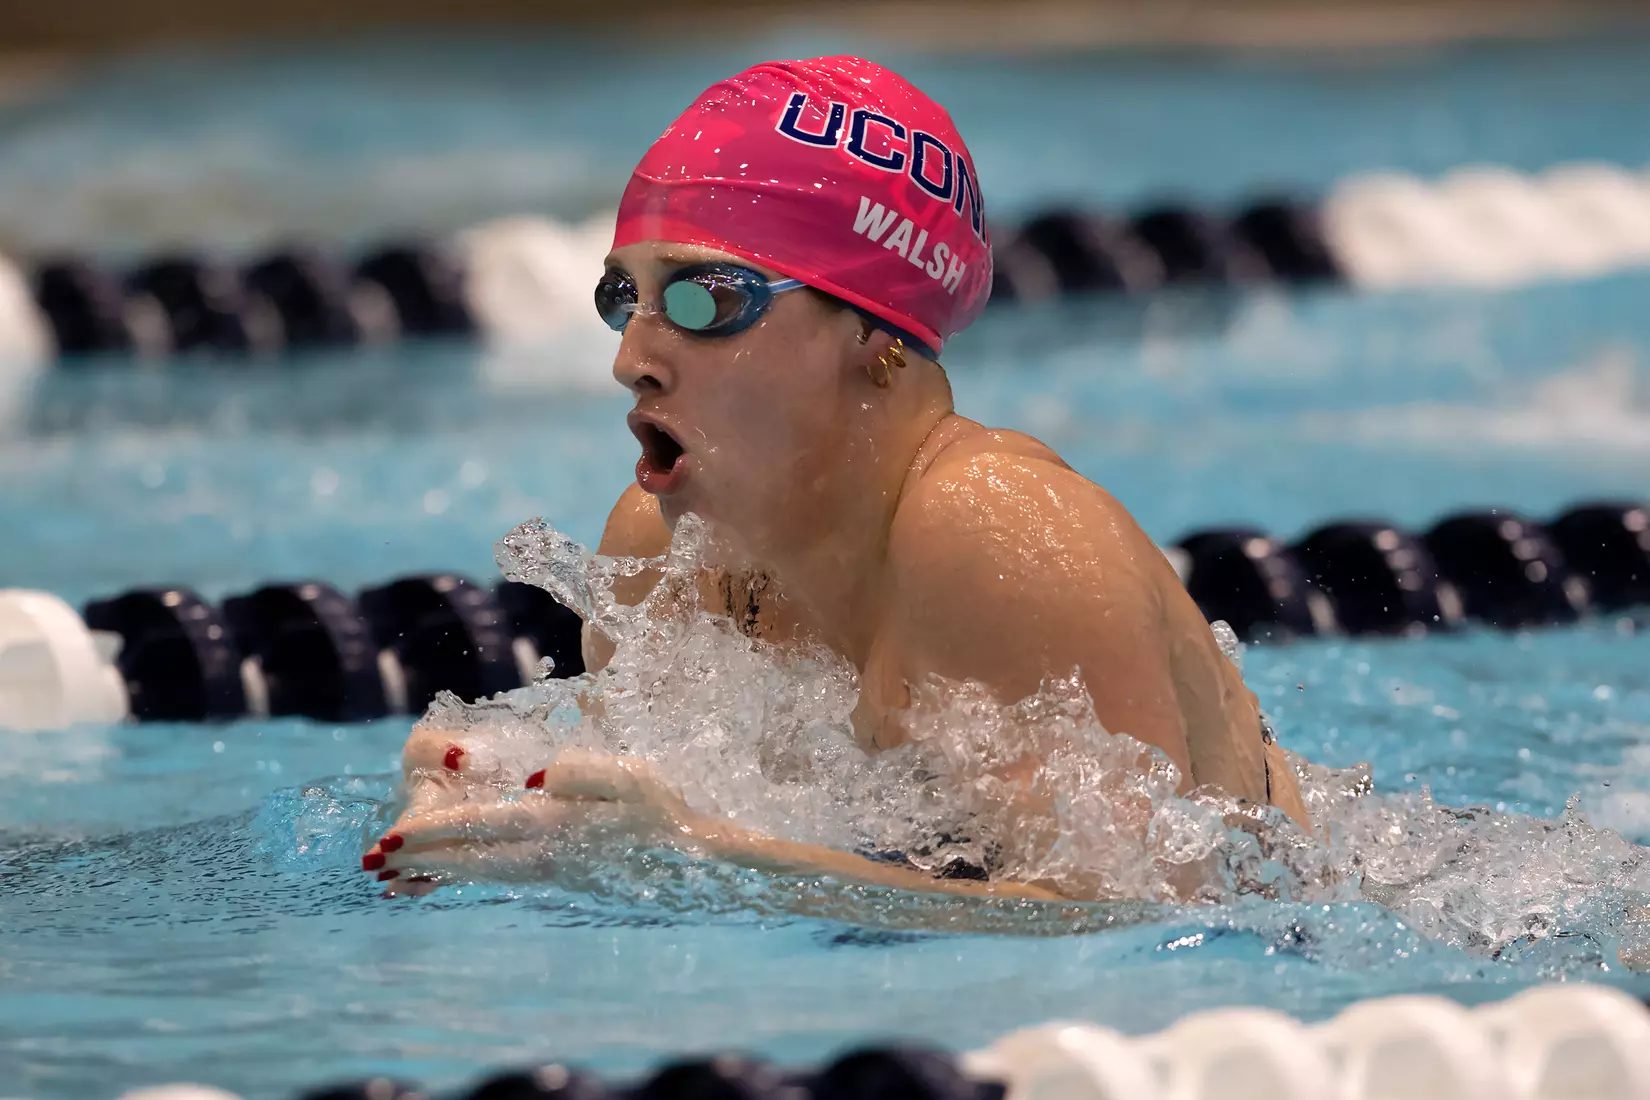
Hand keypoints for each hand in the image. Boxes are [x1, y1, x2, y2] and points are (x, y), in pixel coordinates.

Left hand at [362, 748, 700, 894]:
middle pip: (467, 858)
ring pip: (478, 872)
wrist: (697, 860)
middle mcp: (544, 856)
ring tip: (394, 877)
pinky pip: (497, 876)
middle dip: (416, 858)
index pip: (478, 828)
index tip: (389, 840)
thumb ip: (583, 774)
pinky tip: (450, 874)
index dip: (430, 833)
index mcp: (556, 828)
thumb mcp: (634, 779)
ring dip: (434, 870)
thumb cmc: (668, 812)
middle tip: (369, 864)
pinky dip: (464, 874)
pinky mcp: (559, 874)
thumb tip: (535, 783)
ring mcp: (550, 870)